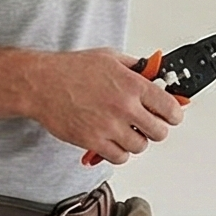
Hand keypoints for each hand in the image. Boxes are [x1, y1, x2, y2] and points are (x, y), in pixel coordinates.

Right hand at [25, 49, 183, 163]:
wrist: (41, 84)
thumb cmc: (71, 69)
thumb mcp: (109, 57)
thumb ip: (135, 67)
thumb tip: (153, 74)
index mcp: (132, 85)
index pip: (170, 108)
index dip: (174, 114)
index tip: (171, 115)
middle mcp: (124, 107)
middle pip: (159, 132)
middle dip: (156, 128)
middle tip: (148, 124)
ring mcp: (109, 127)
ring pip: (140, 146)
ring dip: (137, 141)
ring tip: (127, 131)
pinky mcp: (93, 142)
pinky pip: (120, 157)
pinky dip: (119, 152)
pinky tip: (113, 141)